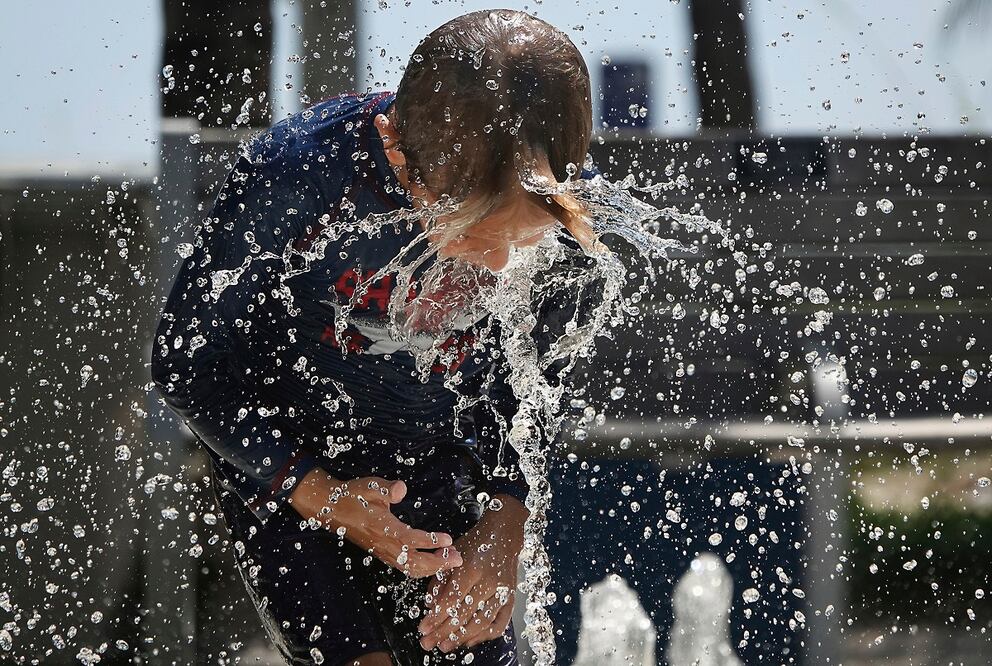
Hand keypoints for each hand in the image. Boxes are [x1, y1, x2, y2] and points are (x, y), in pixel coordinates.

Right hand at [290, 468, 462, 577]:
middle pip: (413, 562)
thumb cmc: (353, 495)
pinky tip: (432, 565)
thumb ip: (388, 489)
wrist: (330, 508)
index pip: (410, 539)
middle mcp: (383, 544)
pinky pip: (403, 568)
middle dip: (437, 563)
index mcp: (382, 528)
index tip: (449, 540)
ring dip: (431, 568)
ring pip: (409, 568)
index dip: (430, 541)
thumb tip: (402, 488)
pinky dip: (420, 570)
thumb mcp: (370, 486)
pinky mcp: (381, 553)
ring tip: (450, 562)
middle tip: (458, 559)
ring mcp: (382, 551)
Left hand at [418, 495, 526, 652]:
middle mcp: (489, 582)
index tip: (422, 629)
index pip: (451, 600)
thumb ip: (440, 579)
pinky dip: (484, 636)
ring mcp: (503, 592)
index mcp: (471, 568)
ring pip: (481, 622)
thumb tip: (430, 606)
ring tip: (444, 647)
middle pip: (464, 614)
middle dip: (443, 632)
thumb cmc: (474, 544)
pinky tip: (469, 642)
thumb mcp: (452, 554)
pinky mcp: (511, 598)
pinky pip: (499, 623)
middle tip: (428, 643)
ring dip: (461, 637)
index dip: (436, 617)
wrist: (504, 535)